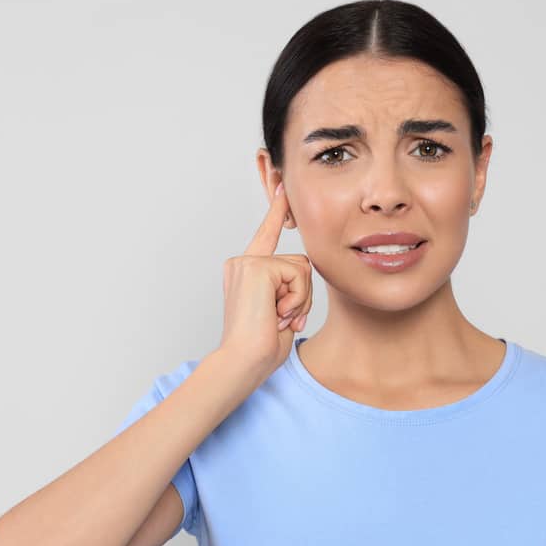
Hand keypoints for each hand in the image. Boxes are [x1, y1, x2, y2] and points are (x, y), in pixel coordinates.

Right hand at [216, 181, 313, 378]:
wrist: (243, 361)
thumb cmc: (260, 346)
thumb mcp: (280, 310)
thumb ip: (288, 287)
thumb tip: (302, 270)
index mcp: (246, 271)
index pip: (266, 234)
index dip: (276, 210)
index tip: (283, 184)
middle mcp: (242, 262)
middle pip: (299, 262)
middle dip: (302, 294)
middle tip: (280, 316)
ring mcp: (247, 262)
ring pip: (301, 268)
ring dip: (299, 298)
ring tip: (276, 316)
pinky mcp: (257, 266)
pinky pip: (298, 274)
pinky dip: (295, 298)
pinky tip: (276, 312)